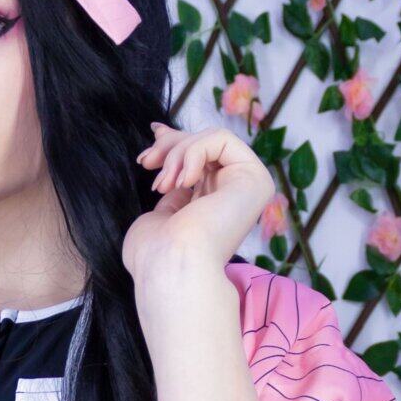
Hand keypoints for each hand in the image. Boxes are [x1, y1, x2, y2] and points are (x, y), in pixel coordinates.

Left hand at [121, 123, 273, 301]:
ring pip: (210, 139)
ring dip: (177, 155)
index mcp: (216, 203)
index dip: (174, 145)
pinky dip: (193, 153)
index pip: (200, 157)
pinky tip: (184, 182)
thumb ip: (172, 174)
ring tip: (162, 184)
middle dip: (170, 147)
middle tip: (146, 162)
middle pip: (204, 145)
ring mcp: (250, 185)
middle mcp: (236, 194)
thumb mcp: (161, 204)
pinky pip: (221, 139)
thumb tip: (163, 133)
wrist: (170, 267)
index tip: (145, 158)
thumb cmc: (157, 253)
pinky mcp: (255, 178)